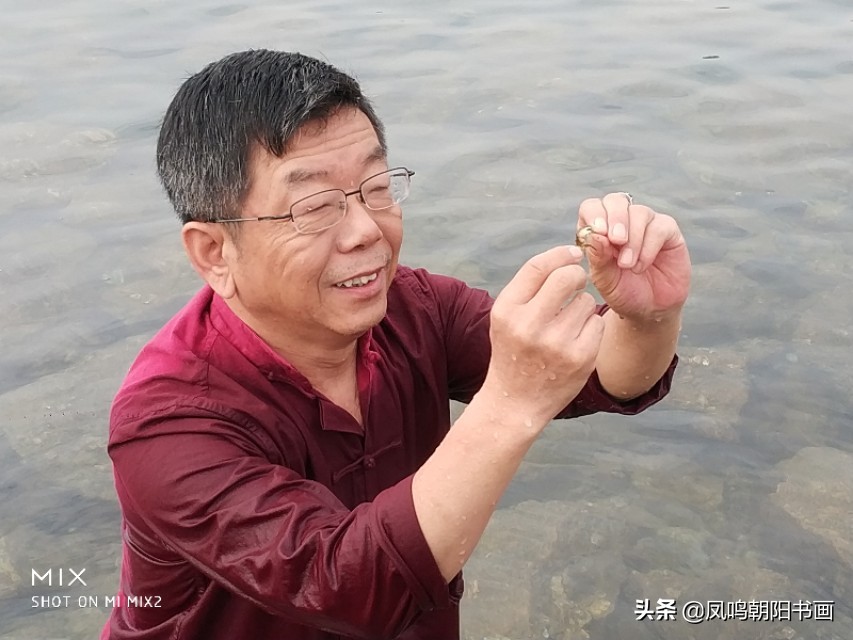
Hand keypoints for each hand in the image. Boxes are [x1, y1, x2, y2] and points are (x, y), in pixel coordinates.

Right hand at [482, 245, 605, 426]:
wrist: (515, 402)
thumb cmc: (513, 351)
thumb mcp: (507, 317)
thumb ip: (530, 287)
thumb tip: (568, 255)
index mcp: (507, 311)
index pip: (538, 267)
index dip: (560, 254)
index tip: (573, 253)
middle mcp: (529, 326)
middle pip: (567, 277)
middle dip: (577, 275)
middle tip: (576, 283)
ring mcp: (556, 344)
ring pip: (586, 301)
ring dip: (582, 306)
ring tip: (567, 323)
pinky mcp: (580, 358)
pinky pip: (597, 323)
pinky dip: (590, 327)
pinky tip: (576, 340)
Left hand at [578, 193, 690, 322]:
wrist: (649, 309)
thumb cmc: (622, 292)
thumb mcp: (604, 279)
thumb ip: (598, 258)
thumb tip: (595, 235)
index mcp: (600, 229)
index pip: (592, 207)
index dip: (594, 214)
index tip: (599, 233)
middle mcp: (622, 221)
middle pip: (616, 201)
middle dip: (615, 219)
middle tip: (616, 241)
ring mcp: (646, 223)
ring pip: (639, 213)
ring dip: (632, 240)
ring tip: (627, 265)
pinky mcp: (667, 231)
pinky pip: (659, 227)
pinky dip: (649, 246)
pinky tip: (641, 265)